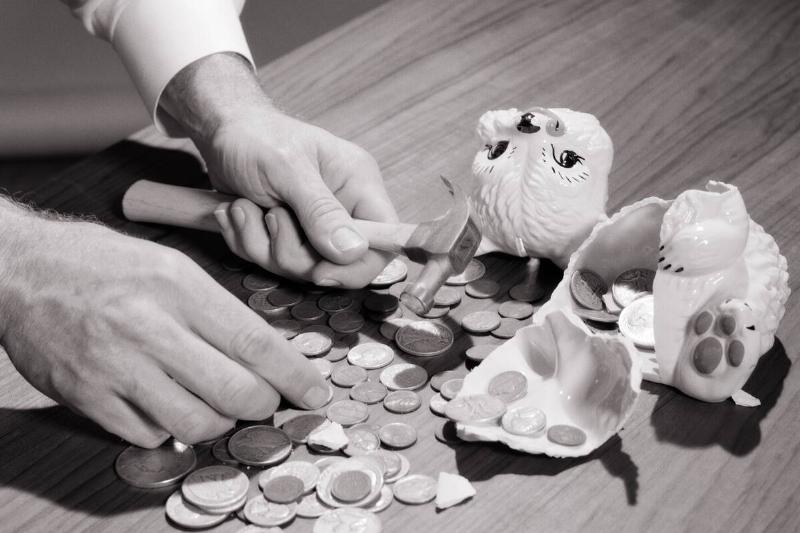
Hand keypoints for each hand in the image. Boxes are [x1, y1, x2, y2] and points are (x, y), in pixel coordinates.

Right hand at [0, 207, 329, 447]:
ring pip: (195, 422)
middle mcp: (148, 326)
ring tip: (216, 404)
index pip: (253, 340)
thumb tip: (262, 351)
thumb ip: (214, 308)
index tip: (314, 391)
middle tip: (266, 401)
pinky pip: (149, 435)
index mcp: (176, 285)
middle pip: (233, 390)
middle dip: (263, 404)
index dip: (293, 374)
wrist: (19, 270)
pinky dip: (170, 429)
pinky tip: (167, 406)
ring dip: (219, 421)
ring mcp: (115, 366)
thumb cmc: (98, 263)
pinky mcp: (86, 396)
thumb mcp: (168, 264)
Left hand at [161, 53, 398, 287]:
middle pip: (337, 264)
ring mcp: (314, 226)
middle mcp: (343, 209)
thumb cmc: (256, 136)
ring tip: (243, 206)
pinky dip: (246, 242)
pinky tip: (237, 211)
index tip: (319, 271)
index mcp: (359, 185)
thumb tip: (354, 251)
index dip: (358, 266)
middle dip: (291, 252)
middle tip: (268, 217)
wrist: (220, 131)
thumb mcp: (287, 169)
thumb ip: (321, 211)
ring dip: (260, 244)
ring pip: (299, 267)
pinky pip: (272, 262)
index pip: (384, 240)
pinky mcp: (288, 236)